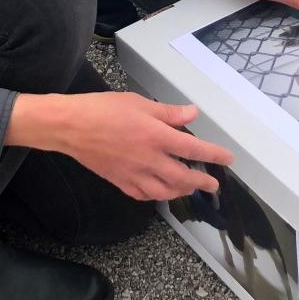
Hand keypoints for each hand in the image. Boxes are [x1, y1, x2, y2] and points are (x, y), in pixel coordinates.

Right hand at [6, 92, 230, 202]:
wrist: (71, 127)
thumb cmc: (103, 109)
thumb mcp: (139, 104)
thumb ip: (168, 113)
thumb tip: (192, 114)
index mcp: (156, 137)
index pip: (193, 149)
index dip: (213, 155)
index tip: (227, 159)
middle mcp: (148, 160)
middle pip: (182, 178)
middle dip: (201, 182)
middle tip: (212, 184)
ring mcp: (133, 174)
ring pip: (164, 192)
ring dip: (181, 192)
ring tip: (189, 188)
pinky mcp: (119, 181)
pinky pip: (142, 195)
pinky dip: (155, 195)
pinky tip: (159, 191)